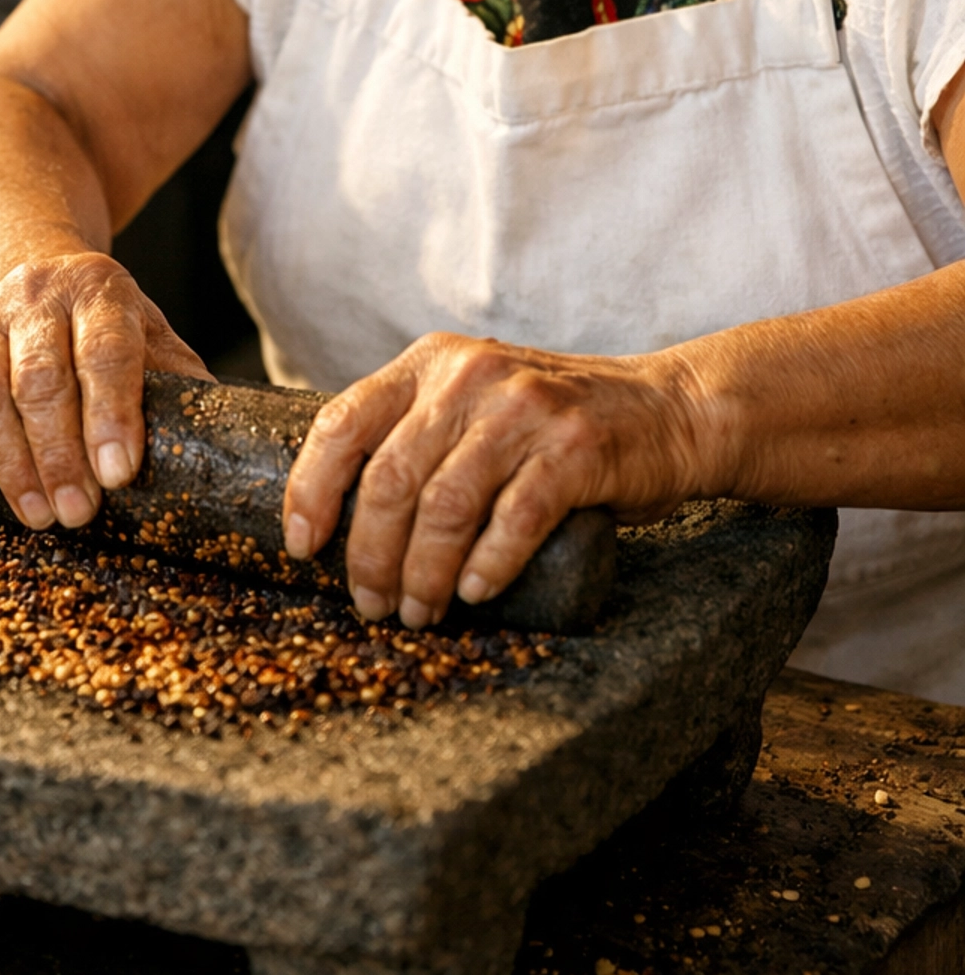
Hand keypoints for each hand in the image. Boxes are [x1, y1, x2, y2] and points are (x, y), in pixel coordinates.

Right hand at [0, 251, 210, 531]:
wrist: (36, 277)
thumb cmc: (102, 325)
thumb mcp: (151, 335)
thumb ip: (177, 380)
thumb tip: (220, 446)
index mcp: (99, 288)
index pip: (105, 350)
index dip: (111, 414)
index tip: (119, 473)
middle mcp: (36, 294)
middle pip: (40, 379)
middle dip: (60, 455)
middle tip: (78, 512)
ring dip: (11, 463)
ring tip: (38, 514)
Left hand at [282, 333, 699, 626]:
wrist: (670, 411)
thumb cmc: (552, 425)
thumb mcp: (472, 403)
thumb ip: (416, 433)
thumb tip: (337, 514)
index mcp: (430, 363)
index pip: (342, 422)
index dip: (310, 489)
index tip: (303, 547)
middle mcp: (470, 376)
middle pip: (391, 478)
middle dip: (370, 556)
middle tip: (373, 604)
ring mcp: (524, 409)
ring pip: (445, 505)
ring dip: (423, 573)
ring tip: (421, 612)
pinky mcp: (575, 448)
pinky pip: (515, 518)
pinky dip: (487, 565)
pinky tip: (475, 592)